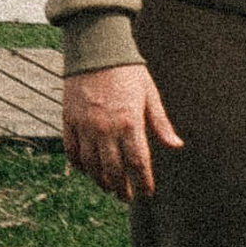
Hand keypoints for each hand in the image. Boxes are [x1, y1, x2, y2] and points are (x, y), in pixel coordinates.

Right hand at [62, 58, 181, 202]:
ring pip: (91, 166)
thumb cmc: (128, 71)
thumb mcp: (149, 94)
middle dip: (122, 189)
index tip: (147, 193)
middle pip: (113, 170)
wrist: (96, 49)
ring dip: (101, 181)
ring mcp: (85, 126)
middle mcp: (106, 128)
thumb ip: (160, 123)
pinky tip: (88, 171)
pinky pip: (72, 152)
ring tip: (109, 188)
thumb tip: (176, 145)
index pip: (138, 162)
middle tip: (127, 197)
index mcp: (130, 122)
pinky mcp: (69, 120)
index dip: (143, 182)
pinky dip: (80, 166)